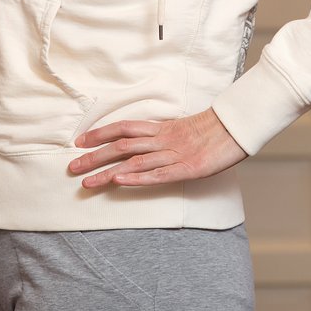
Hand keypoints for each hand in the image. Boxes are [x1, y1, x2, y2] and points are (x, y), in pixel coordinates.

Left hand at [67, 109, 247, 188]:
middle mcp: (162, 139)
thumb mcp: (181, 129)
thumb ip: (161, 135)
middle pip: (121, 146)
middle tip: (72, 167)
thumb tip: (141, 142)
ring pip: (134, 162)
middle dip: (94, 157)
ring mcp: (174, 154)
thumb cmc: (212, 131)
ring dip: (107, 173)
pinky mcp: (188, 169)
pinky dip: (138, 178)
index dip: (100, 133)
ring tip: (87, 182)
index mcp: (161, 128)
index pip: (123, 128)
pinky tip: (120, 182)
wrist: (238, 128)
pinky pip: (158, 174)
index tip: (79, 141)